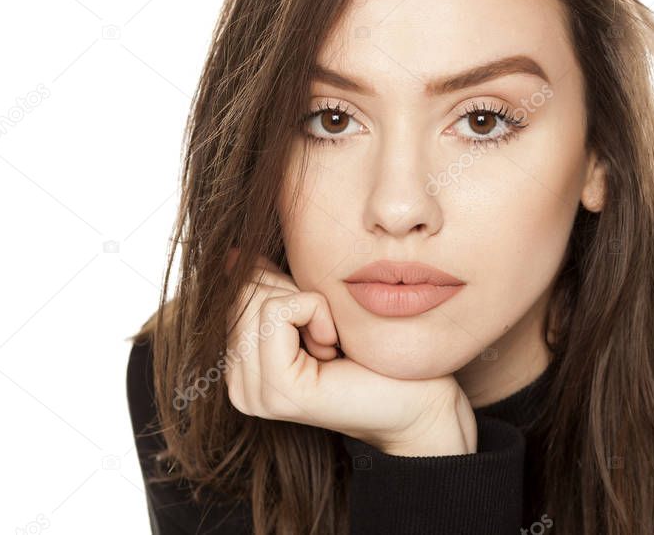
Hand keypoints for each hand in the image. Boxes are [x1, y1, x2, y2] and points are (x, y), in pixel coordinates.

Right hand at [222, 249, 477, 456]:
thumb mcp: (313, 310)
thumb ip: (273, 287)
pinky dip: (314, 312)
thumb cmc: (373, 352)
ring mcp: (255, 393)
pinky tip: (333, 346)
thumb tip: (234, 256)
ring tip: (332, 344)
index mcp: (241, 367)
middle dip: (295, 296)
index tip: (321, 324)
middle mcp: (239, 385)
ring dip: (309, 306)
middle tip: (329, 336)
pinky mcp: (277, 391)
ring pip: (260, 300)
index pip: (237, 292)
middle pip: (244, 293)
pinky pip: (277, 313)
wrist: (419, 398)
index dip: (286, 290)